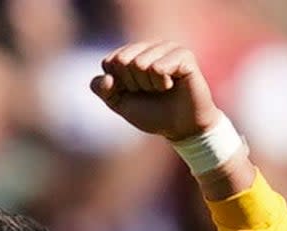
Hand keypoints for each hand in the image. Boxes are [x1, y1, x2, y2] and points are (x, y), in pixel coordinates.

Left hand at [90, 41, 220, 140]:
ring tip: (162, 88)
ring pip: (140, 64)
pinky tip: (173, 85)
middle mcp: (150, 45)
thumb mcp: (120, 103)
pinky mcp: (184, 54)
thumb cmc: (152, 113)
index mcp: (134, 52)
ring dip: (149, 85)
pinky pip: (158, 68)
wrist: (180, 128)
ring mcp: (168, 47)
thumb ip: (103, 90)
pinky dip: (162, 84)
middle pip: (123, 60)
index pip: (109, 62)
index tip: (134, 92)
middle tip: (149, 90)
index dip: (118, 85)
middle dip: (132, 83)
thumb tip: (106, 77)